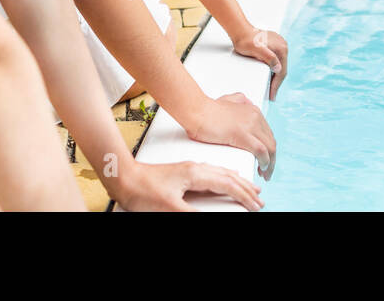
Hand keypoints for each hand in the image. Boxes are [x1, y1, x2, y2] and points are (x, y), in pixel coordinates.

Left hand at [113, 160, 262, 211]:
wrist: (124, 178)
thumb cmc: (143, 191)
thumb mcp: (170, 208)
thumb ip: (194, 214)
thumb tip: (216, 216)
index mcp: (195, 174)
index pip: (227, 184)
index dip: (243, 195)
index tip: (256, 205)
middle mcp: (195, 168)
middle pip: (228, 177)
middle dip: (245, 188)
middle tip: (259, 198)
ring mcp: (189, 169)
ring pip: (221, 173)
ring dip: (236, 181)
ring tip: (249, 187)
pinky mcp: (183, 172)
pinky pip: (212, 173)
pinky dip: (224, 177)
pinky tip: (224, 178)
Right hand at [186, 93, 277, 179]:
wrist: (197, 111)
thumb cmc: (207, 109)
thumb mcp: (228, 99)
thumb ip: (239, 100)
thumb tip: (246, 102)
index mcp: (252, 110)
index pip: (268, 133)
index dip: (268, 148)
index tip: (266, 158)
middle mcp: (255, 116)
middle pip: (271, 141)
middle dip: (271, 158)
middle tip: (266, 170)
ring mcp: (250, 125)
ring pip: (269, 147)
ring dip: (270, 163)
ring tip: (264, 173)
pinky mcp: (243, 135)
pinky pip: (261, 151)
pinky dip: (265, 162)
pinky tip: (262, 168)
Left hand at [233, 27, 288, 100]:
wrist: (239, 30)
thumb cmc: (245, 40)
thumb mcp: (256, 50)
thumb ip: (269, 58)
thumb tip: (278, 68)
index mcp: (281, 48)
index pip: (281, 71)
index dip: (276, 86)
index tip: (272, 95)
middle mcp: (283, 45)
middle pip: (281, 69)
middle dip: (276, 83)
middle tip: (271, 95)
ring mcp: (279, 44)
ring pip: (279, 65)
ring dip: (275, 76)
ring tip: (270, 88)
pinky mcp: (274, 44)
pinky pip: (276, 59)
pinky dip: (273, 68)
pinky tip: (269, 75)